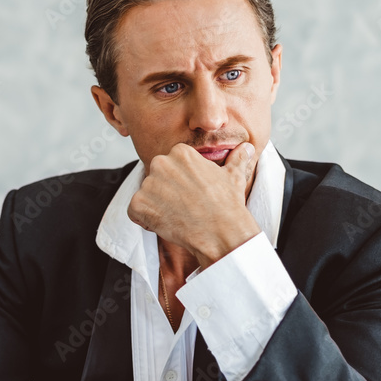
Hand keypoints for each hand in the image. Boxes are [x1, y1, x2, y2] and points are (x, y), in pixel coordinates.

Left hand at [127, 142, 261, 268]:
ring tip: (177, 216)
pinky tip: (165, 224)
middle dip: (165, 192)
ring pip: (145, 195)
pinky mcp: (139, 204)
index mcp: (180, 152)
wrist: (220, 232)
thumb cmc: (227, 205)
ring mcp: (148, 184)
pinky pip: (135, 211)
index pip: (171, 165)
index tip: (191, 194)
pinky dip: (145, 220)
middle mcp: (161, 163)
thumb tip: (245, 148)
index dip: (179, 182)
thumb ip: (236, 159)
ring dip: (156, 207)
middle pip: (156, 178)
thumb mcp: (234, 176)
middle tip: (184, 207)